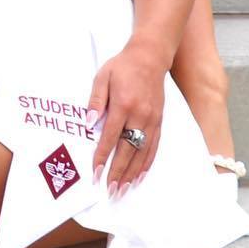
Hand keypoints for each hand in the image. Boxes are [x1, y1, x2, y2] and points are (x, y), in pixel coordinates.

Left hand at [89, 37, 166, 194]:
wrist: (149, 58)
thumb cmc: (122, 67)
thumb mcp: (101, 77)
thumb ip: (95, 101)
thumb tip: (89, 124)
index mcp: (123, 105)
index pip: (110, 137)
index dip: (103, 156)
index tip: (96, 172)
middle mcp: (140, 116)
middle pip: (128, 150)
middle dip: (118, 171)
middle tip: (110, 189)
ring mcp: (152, 120)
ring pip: (142, 152)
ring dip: (133, 173)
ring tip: (123, 189)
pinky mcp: (159, 122)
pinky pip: (153, 147)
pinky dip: (147, 163)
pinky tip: (139, 175)